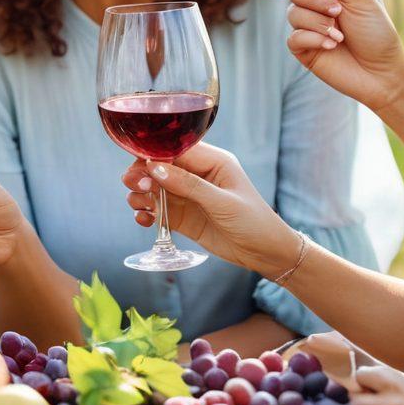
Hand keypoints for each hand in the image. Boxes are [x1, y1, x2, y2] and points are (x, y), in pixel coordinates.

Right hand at [123, 143, 300, 277]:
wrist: (268, 254)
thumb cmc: (254, 222)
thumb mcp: (223, 203)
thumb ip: (189, 185)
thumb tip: (155, 168)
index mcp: (212, 162)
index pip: (175, 149)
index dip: (154, 155)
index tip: (139, 167)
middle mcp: (197, 175)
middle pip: (159, 167)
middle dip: (143, 174)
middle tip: (135, 186)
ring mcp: (188, 196)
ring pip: (154, 188)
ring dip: (141, 194)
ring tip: (139, 205)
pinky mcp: (183, 216)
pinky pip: (157, 210)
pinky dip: (146, 213)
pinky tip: (143, 220)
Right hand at [286, 0, 403, 111]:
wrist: (382, 72)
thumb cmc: (375, 33)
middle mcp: (314, 6)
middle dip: (315, 0)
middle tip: (338, 12)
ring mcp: (306, 27)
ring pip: (293, 13)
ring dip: (319, 23)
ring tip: (340, 35)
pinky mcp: (302, 48)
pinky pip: (293, 37)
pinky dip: (314, 39)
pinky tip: (332, 46)